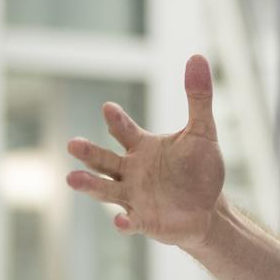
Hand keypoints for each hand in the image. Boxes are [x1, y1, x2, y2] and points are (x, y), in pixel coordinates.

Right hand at [66, 54, 225, 247]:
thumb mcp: (202, 131)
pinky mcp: (143, 221)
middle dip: (88, 153)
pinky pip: (130, 222)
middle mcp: (131, 171)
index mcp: (142, 147)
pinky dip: (124, 223)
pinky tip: (120, 221)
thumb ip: (198, 98)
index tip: (109, 108)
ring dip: (90, 185)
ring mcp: (133, 197)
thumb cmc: (200, 168)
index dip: (117, 121)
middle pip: (104, 160)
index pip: (124, 131)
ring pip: (106, 190)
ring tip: (71, 179)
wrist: (208, 209)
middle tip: (72, 143)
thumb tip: (198, 56)